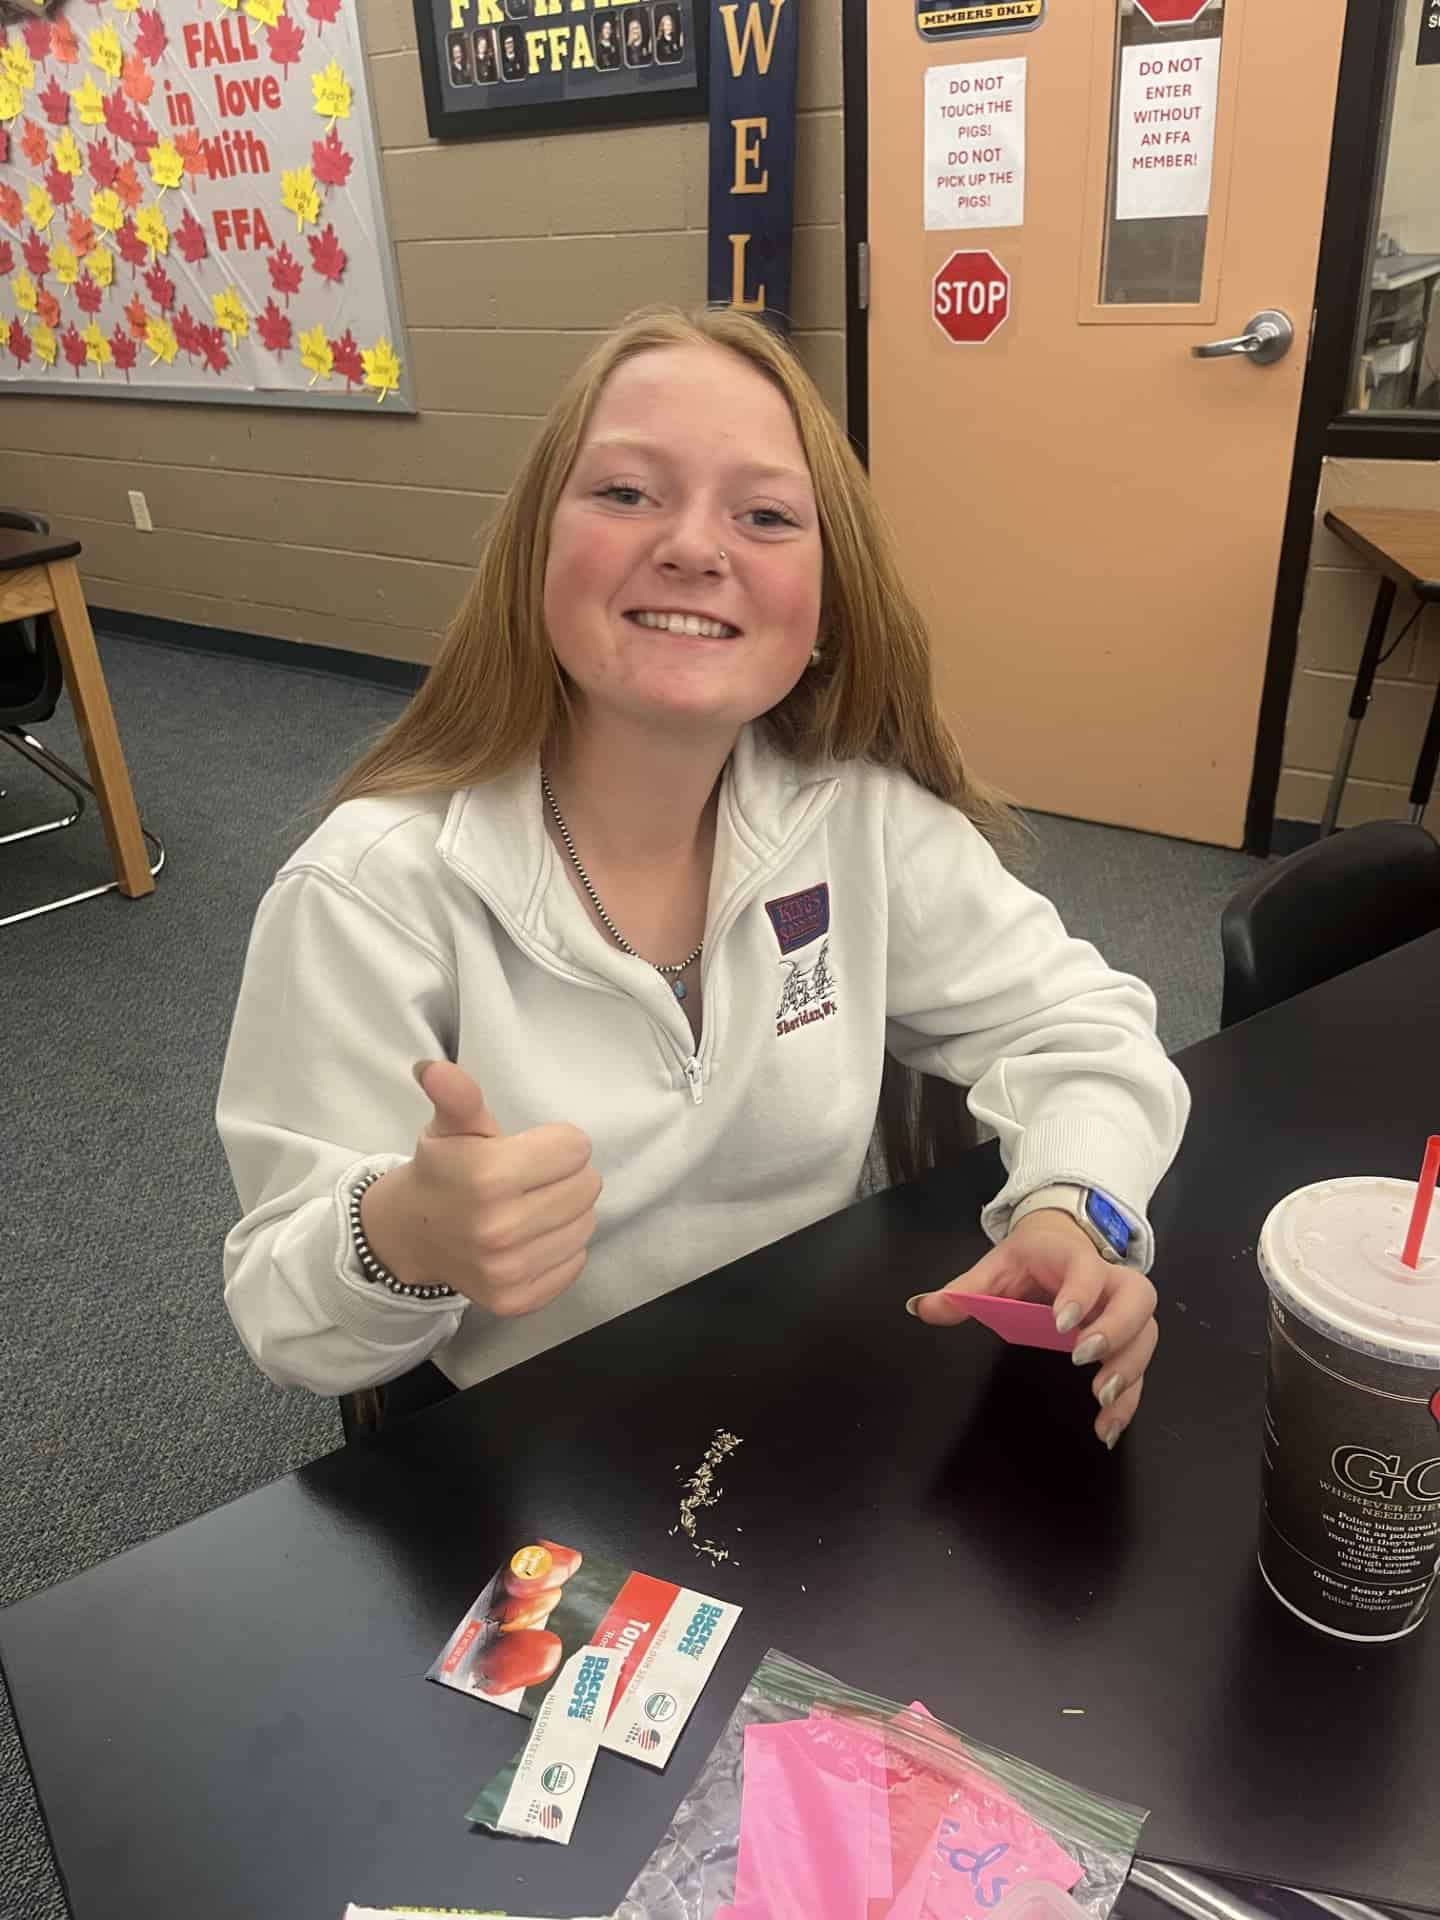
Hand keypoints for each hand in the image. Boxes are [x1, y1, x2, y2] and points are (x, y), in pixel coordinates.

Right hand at [362, 1061, 600, 1318]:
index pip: (577, 1148)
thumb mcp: (451, 1125)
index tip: (530, 1149)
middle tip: (532, 1178)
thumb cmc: (444, 1169)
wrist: (411, 1233)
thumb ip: (456, 1094)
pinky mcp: (515, 1299)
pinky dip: (561, 1249)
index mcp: (489, 1176)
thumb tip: (433, 1068)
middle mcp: (500, 1227)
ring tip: (532, 1206)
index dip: (557, 1142)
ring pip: (586, 1225)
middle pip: (587, 1186)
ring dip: (567, 1212)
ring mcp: (508, 1269)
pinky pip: (575, 1264)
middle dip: (566, 1175)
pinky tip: (532, 1238)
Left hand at [906, 1209, 1157, 1448]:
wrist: (1060, 1244)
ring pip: (1147, 1334)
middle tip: (1085, 1359)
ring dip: (1130, 1369)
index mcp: (1073, 1257)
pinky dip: (1129, 1399)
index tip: (1061, 1324)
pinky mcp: (1126, 1340)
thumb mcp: (995, 1266)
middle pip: (1138, 1298)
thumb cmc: (1029, 1258)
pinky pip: (1139, 1368)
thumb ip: (964, 1289)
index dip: (1080, 1294)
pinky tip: (1108, 1427)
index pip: (1087, 1268)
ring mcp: (1124, 1310)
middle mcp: (1109, 1281)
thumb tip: (924, 1307)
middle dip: (1118, 1330)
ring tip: (1101, 1402)